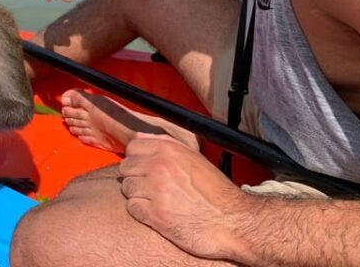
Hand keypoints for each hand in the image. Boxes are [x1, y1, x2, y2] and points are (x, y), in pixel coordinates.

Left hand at [118, 133, 253, 260]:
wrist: (233, 222)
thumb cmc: (217, 193)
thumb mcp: (194, 158)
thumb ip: (166, 145)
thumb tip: (141, 136)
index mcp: (169, 150)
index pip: (132, 147)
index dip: (136, 158)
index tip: (144, 168)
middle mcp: (159, 166)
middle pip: (125, 168)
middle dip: (135, 177)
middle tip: (150, 187)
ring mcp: (155, 190)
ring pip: (127, 188)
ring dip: (138, 196)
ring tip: (156, 201)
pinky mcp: (155, 214)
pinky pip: (132, 208)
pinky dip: (141, 212)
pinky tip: (157, 213)